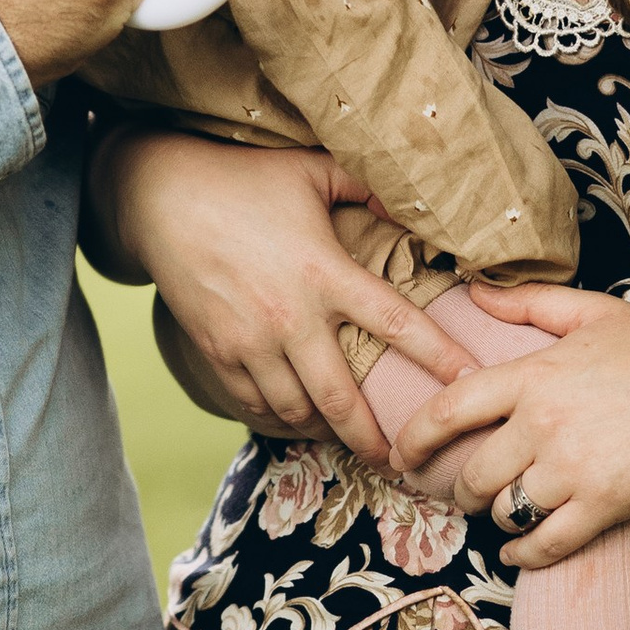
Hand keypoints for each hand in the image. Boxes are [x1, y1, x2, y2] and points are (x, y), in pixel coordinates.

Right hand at [92, 129, 474, 461]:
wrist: (160, 197)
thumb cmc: (241, 177)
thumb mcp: (310, 169)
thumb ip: (365, 186)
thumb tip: (411, 199)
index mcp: (324, 271)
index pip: (396, 323)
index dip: (439, 356)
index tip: (469, 383)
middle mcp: (290, 316)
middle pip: (343, 397)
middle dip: (374, 437)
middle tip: (401, 459)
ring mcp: (250, 340)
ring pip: (297, 409)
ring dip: (326, 430)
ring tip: (349, 441)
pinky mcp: (217, 351)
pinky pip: (254, 404)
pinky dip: (279, 418)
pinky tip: (297, 419)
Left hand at [382, 282, 629, 563]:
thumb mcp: (591, 311)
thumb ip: (527, 303)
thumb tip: (471, 289)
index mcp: (533, 376)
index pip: (450, 409)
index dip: (415, 439)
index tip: (401, 457)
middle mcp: (543, 424)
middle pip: (473, 474)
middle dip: (461, 491)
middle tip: (463, 495)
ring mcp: (573, 469)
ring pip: (506, 511)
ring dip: (497, 519)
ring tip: (502, 515)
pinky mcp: (605, 505)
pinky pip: (546, 544)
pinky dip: (523, 554)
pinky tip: (518, 551)